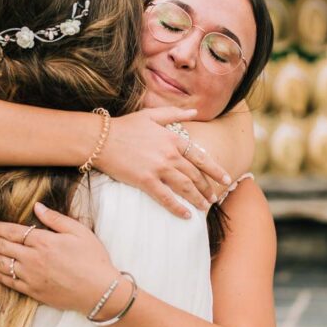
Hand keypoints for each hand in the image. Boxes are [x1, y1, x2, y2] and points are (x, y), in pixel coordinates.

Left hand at [0, 202, 118, 313]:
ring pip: (1, 264)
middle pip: (1, 247)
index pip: (11, 231)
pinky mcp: (34, 292)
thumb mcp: (78, 232)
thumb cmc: (93, 259)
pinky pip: (10, 282)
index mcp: (43, 241)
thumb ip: (55, 219)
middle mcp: (33, 259)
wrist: (100, 291)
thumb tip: (37, 207)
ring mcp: (32, 277)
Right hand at [94, 107, 230, 217]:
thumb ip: (174, 113)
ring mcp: (158, 168)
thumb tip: (194, 111)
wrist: (100, 138)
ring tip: (205, 207)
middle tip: (213, 198)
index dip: (215, 170)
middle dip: (207, 188)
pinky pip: (166, 198)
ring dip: (197, 198)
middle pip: (195, 174)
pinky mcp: (145, 181)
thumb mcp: (151, 114)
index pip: (200, 156)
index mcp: (173, 138)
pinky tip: (186, 215)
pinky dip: (178, 208)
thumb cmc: (124, 126)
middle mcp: (169, 154)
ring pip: (185, 187)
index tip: (226, 179)